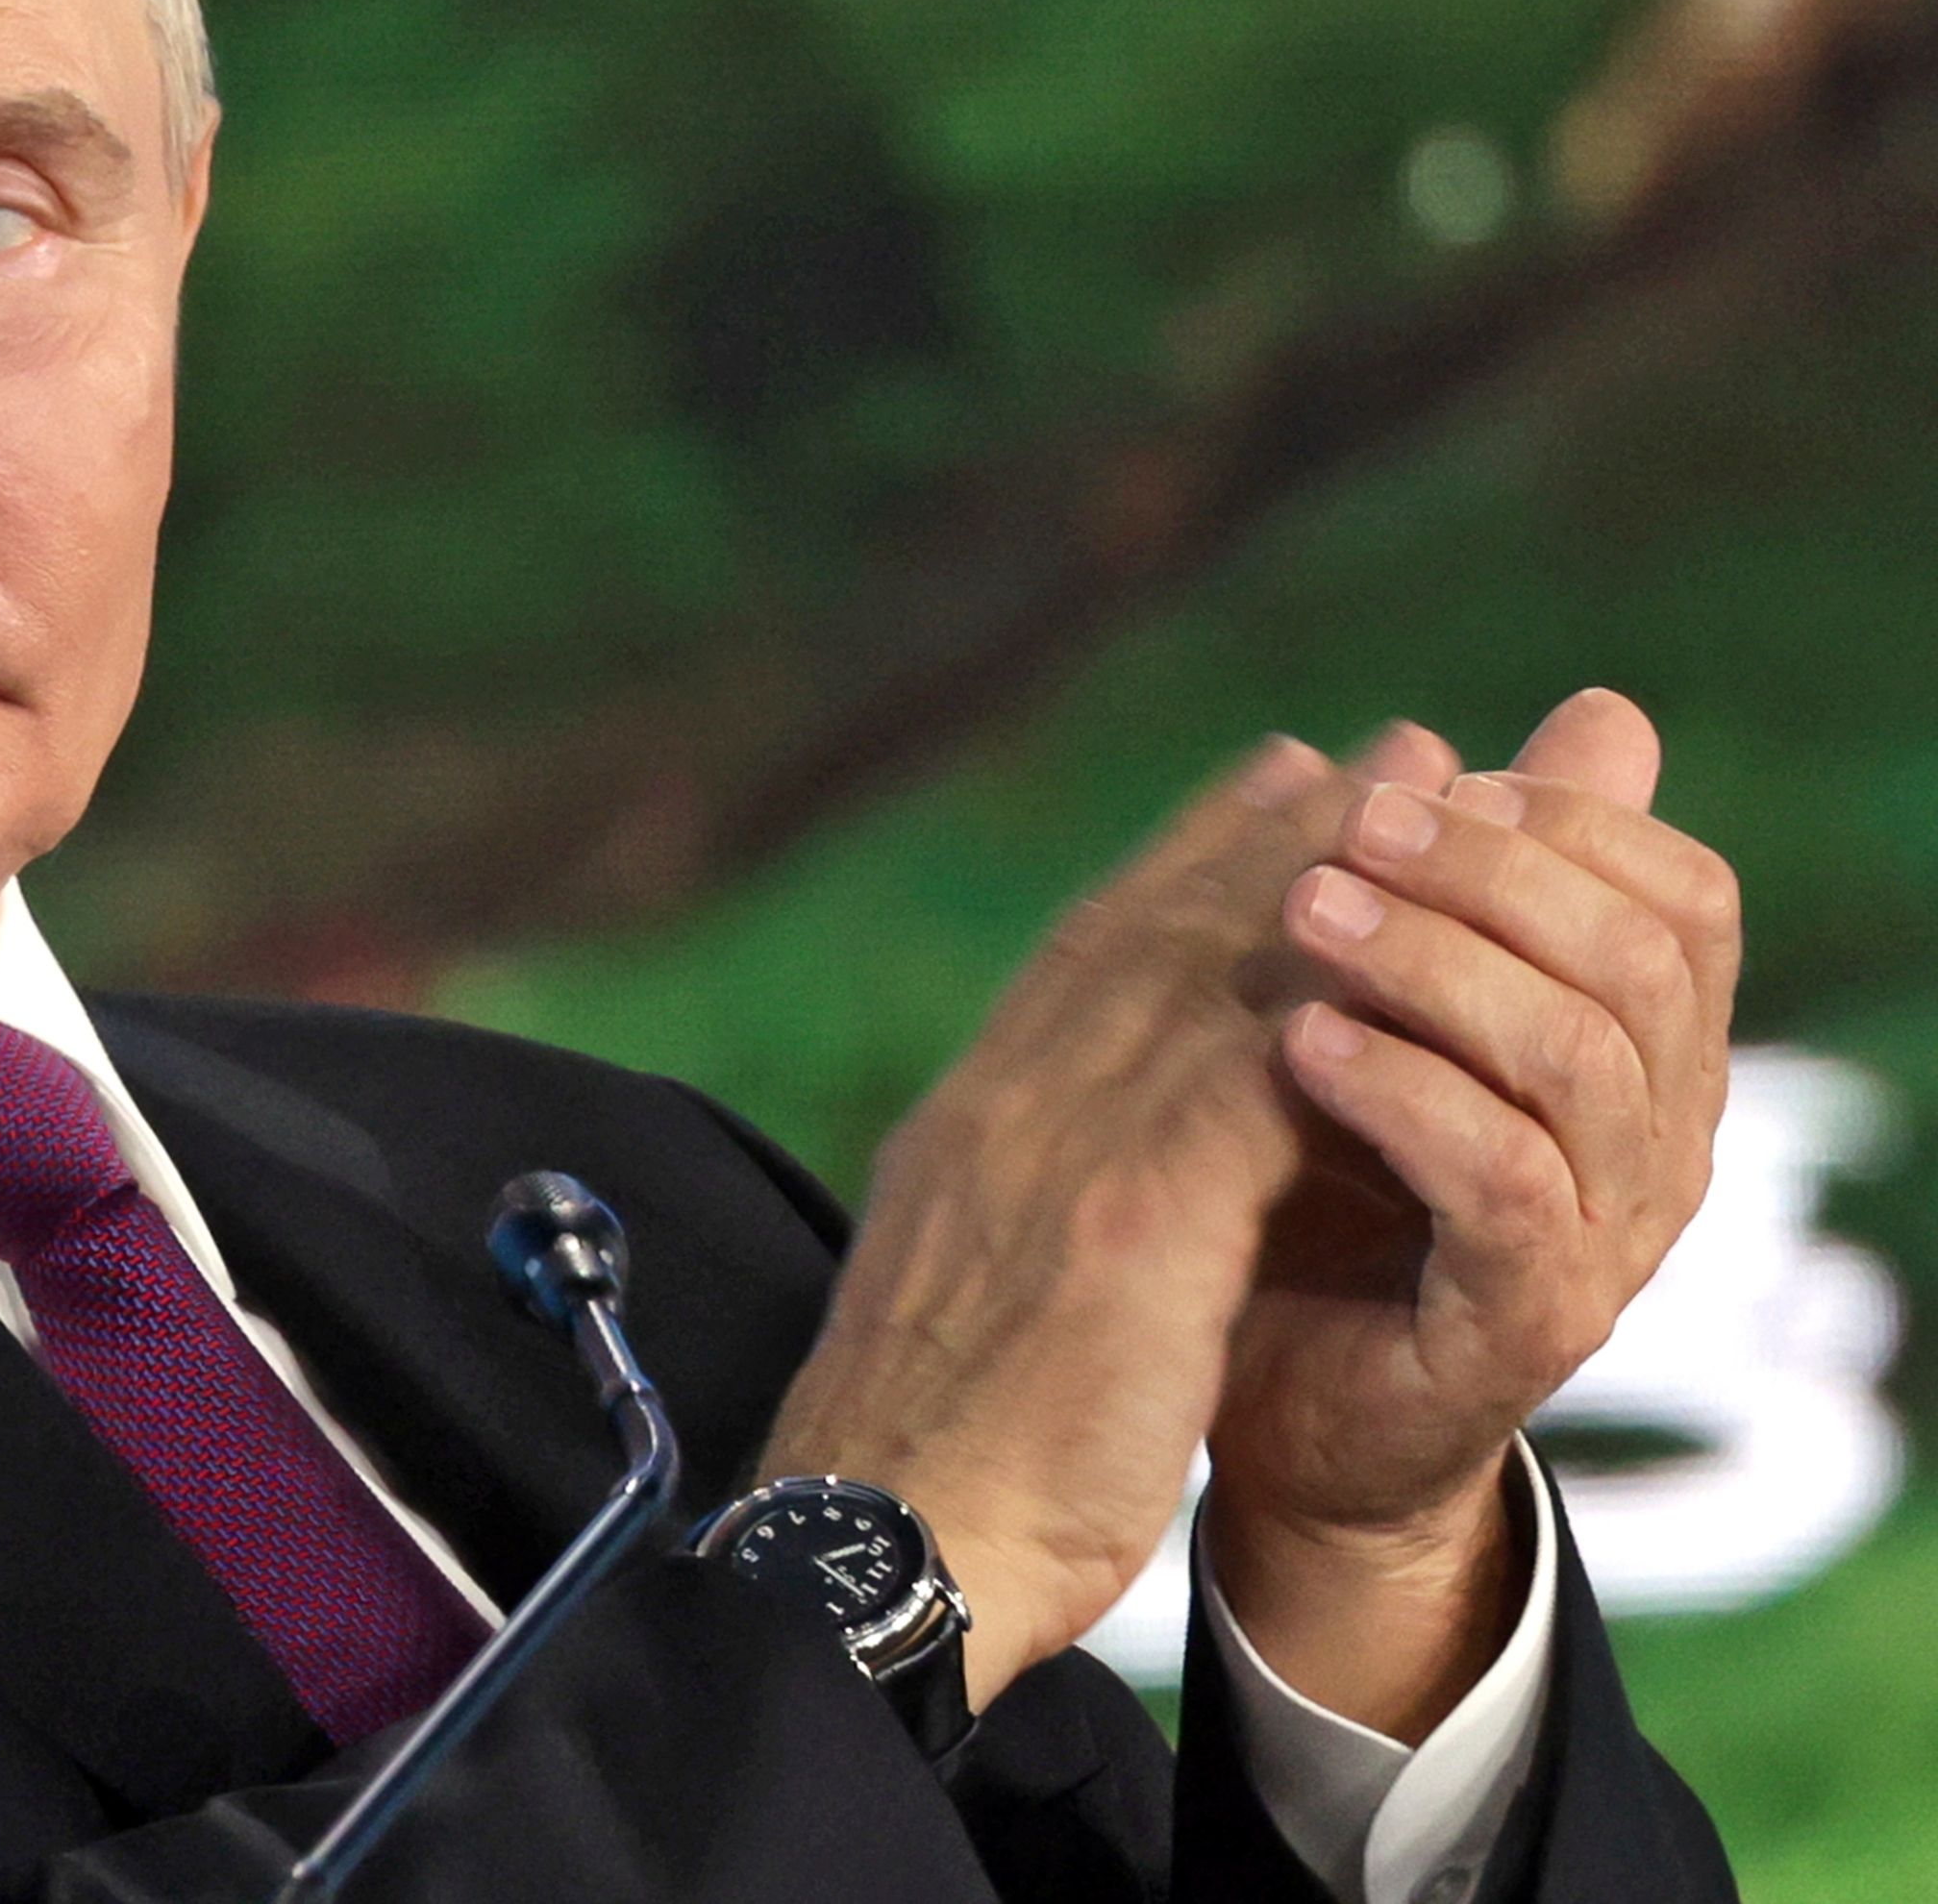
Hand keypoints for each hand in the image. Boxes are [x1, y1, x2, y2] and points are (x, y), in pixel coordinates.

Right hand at [757, 732, 1372, 1707]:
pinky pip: (1256, 1082)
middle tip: (1385, 755)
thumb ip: (1023, 1220)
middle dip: (1279, 833)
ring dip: (1335, 880)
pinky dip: (1337, 1011)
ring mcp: (1056, 1152)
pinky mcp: (1126, 1221)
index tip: (1276, 792)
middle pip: (1156, 930)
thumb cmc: (922, 1470)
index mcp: (967, 1131)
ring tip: (1427, 804)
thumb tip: (1060, 1206)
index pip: (1087, 959)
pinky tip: (1418, 967)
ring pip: (1211, 973)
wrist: (879, 1552)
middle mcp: (1003, 1109)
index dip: (1192, 867)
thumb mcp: (965, 1306)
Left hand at [1207, 690, 1737, 1731]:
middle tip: (1343, 834)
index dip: (1559, 821)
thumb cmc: (1329, 1176)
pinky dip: (1403, 1091)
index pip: (1682, 895)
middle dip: (1492, 874)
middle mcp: (1657, 1141)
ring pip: (1579, 1057)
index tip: (1415, 782)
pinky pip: (1505, 1180)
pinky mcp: (1528, 1322)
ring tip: (1303, 913)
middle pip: (1643, 960)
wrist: (1261, 1394)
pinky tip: (1300, 1041)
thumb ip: (1481, 872)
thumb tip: (1602, 711)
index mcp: (1646, 1050)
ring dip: (1434, 964)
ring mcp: (1607, 1237)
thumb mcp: (1393, 1001)